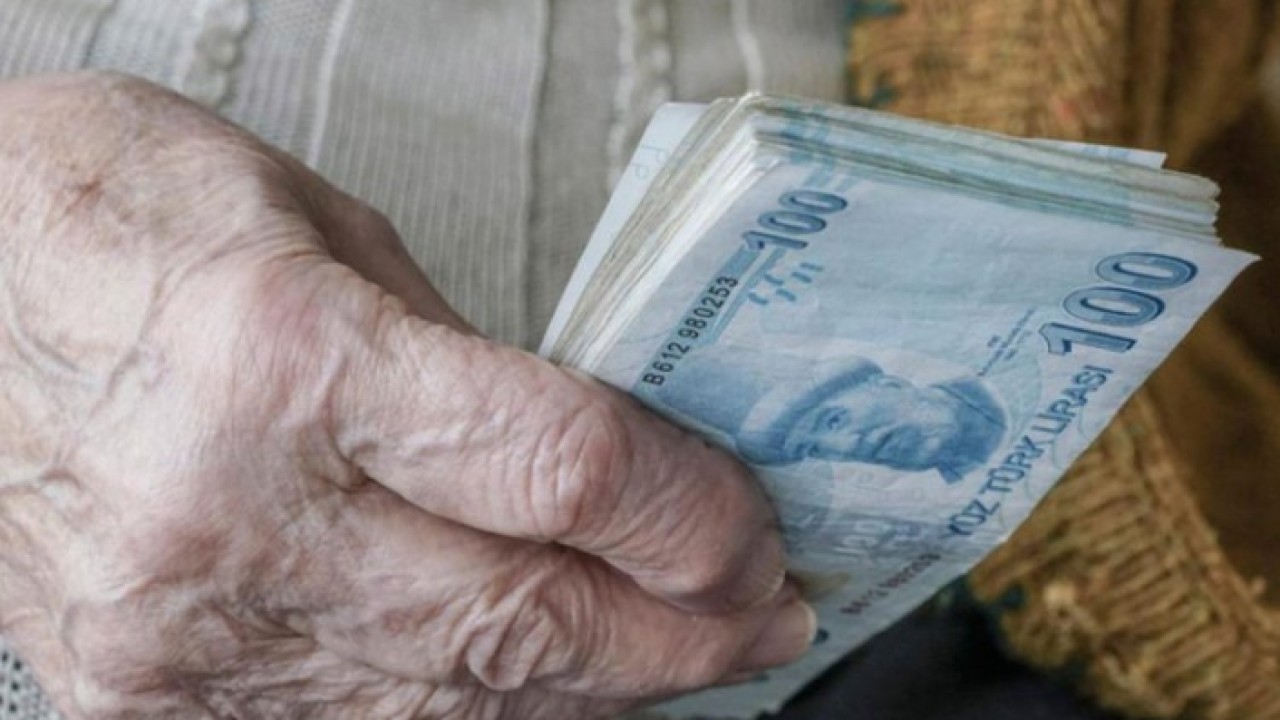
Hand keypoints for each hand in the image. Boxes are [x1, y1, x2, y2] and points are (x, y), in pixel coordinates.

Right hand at [0, 73, 811, 718]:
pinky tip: (546, 688)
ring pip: (456, 709)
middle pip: (527, 621)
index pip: (561, 469)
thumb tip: (595, 460)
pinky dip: (477, 718)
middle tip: (761, 616)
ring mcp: (178, 633)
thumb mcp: (321, 229)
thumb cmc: (115, 219)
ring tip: (680, 656)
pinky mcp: (140, 699)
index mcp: (287, 357)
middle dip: (679, 630)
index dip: (689, 511)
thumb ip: (465, 364)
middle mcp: (230, 514)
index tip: (749, 522)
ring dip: (595, 688)